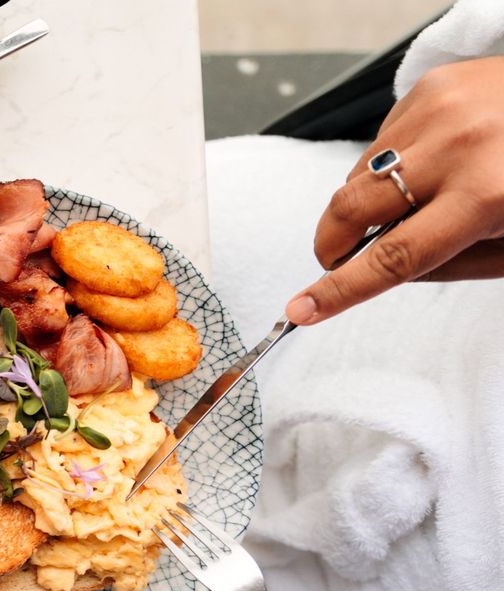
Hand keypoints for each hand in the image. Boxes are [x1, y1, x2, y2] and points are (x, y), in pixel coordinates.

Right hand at [289, 56, 503, 323]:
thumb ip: (447, 265)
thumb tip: (378, 272)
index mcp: (487, 198)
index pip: (393, 258)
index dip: (340, 290)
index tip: (301, 309)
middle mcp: (459, 148)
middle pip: (353, 209)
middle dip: (332, 243)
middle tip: (337, 258)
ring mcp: (440, 110)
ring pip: (360, 175)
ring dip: (368, 200)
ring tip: (415, 198)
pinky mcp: (431, 86)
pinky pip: (380, 140)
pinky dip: (390, 163)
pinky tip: (431, 161)